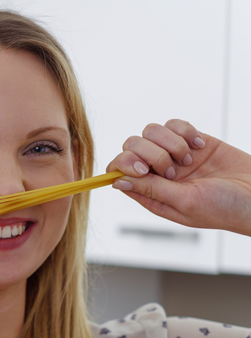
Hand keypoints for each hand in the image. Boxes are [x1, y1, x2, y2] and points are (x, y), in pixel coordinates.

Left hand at [106, 120, 250, 234]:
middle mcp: (157, 173)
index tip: (145, 169)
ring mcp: (173, 155)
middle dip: (150, 153)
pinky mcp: (191, 141)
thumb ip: (152, 190)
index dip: (124, 165)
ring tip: (190, 159)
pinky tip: (200, 145)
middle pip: (131, 147)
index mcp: (150, 193)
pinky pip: (174, 124)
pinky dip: (185, 131)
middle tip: (173, 170)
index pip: (118, 171)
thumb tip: (117, 181)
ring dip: (170, 142)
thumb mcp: (185, 202)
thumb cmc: (223, 208)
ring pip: (151, 132)